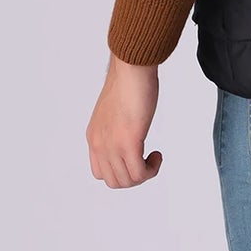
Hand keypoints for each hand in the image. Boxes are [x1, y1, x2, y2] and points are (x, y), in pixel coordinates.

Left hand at [86, 54, 162, 188]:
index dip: (120, 171)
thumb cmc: (127, 83)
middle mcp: (99, 144)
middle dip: (134, 177)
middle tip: (147, 161)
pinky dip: (151, 170)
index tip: (135, 158)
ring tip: (153, 157)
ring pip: (128, 181)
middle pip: (114, 181)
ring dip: (145, 174)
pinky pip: (139, 173)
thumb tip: (127, 135)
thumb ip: (115, 128)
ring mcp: (113, 145)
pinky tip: (157, 155)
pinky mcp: (129, 142)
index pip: (100, 173)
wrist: (131, 69)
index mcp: (94, 137)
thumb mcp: (113, 112)